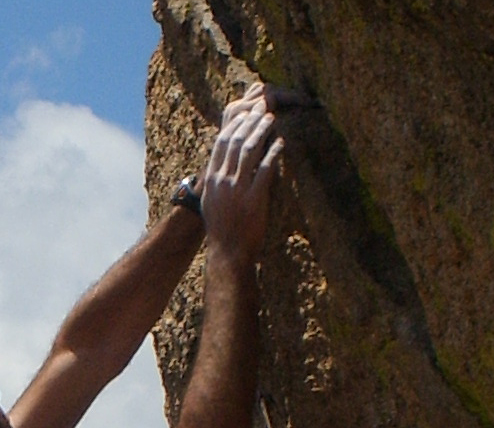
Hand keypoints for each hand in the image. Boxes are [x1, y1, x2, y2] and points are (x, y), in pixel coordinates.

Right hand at [199, 85, 284, 264]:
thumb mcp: (213, 201)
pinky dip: (274, 153)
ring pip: (249, 150)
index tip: (247, 112)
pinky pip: (265, 169)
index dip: (235, 124)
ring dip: (261, 131)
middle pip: (235, 141)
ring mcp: (237, 189)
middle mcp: (222, 181)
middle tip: (263, 109)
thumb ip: (217, 182)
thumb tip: (225, 165)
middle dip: (250, 121)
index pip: (221, 142)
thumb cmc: (223, 228)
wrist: (227, 252)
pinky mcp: (254, 199)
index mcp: (212, 179)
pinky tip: (281, 143)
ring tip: (272, 120)